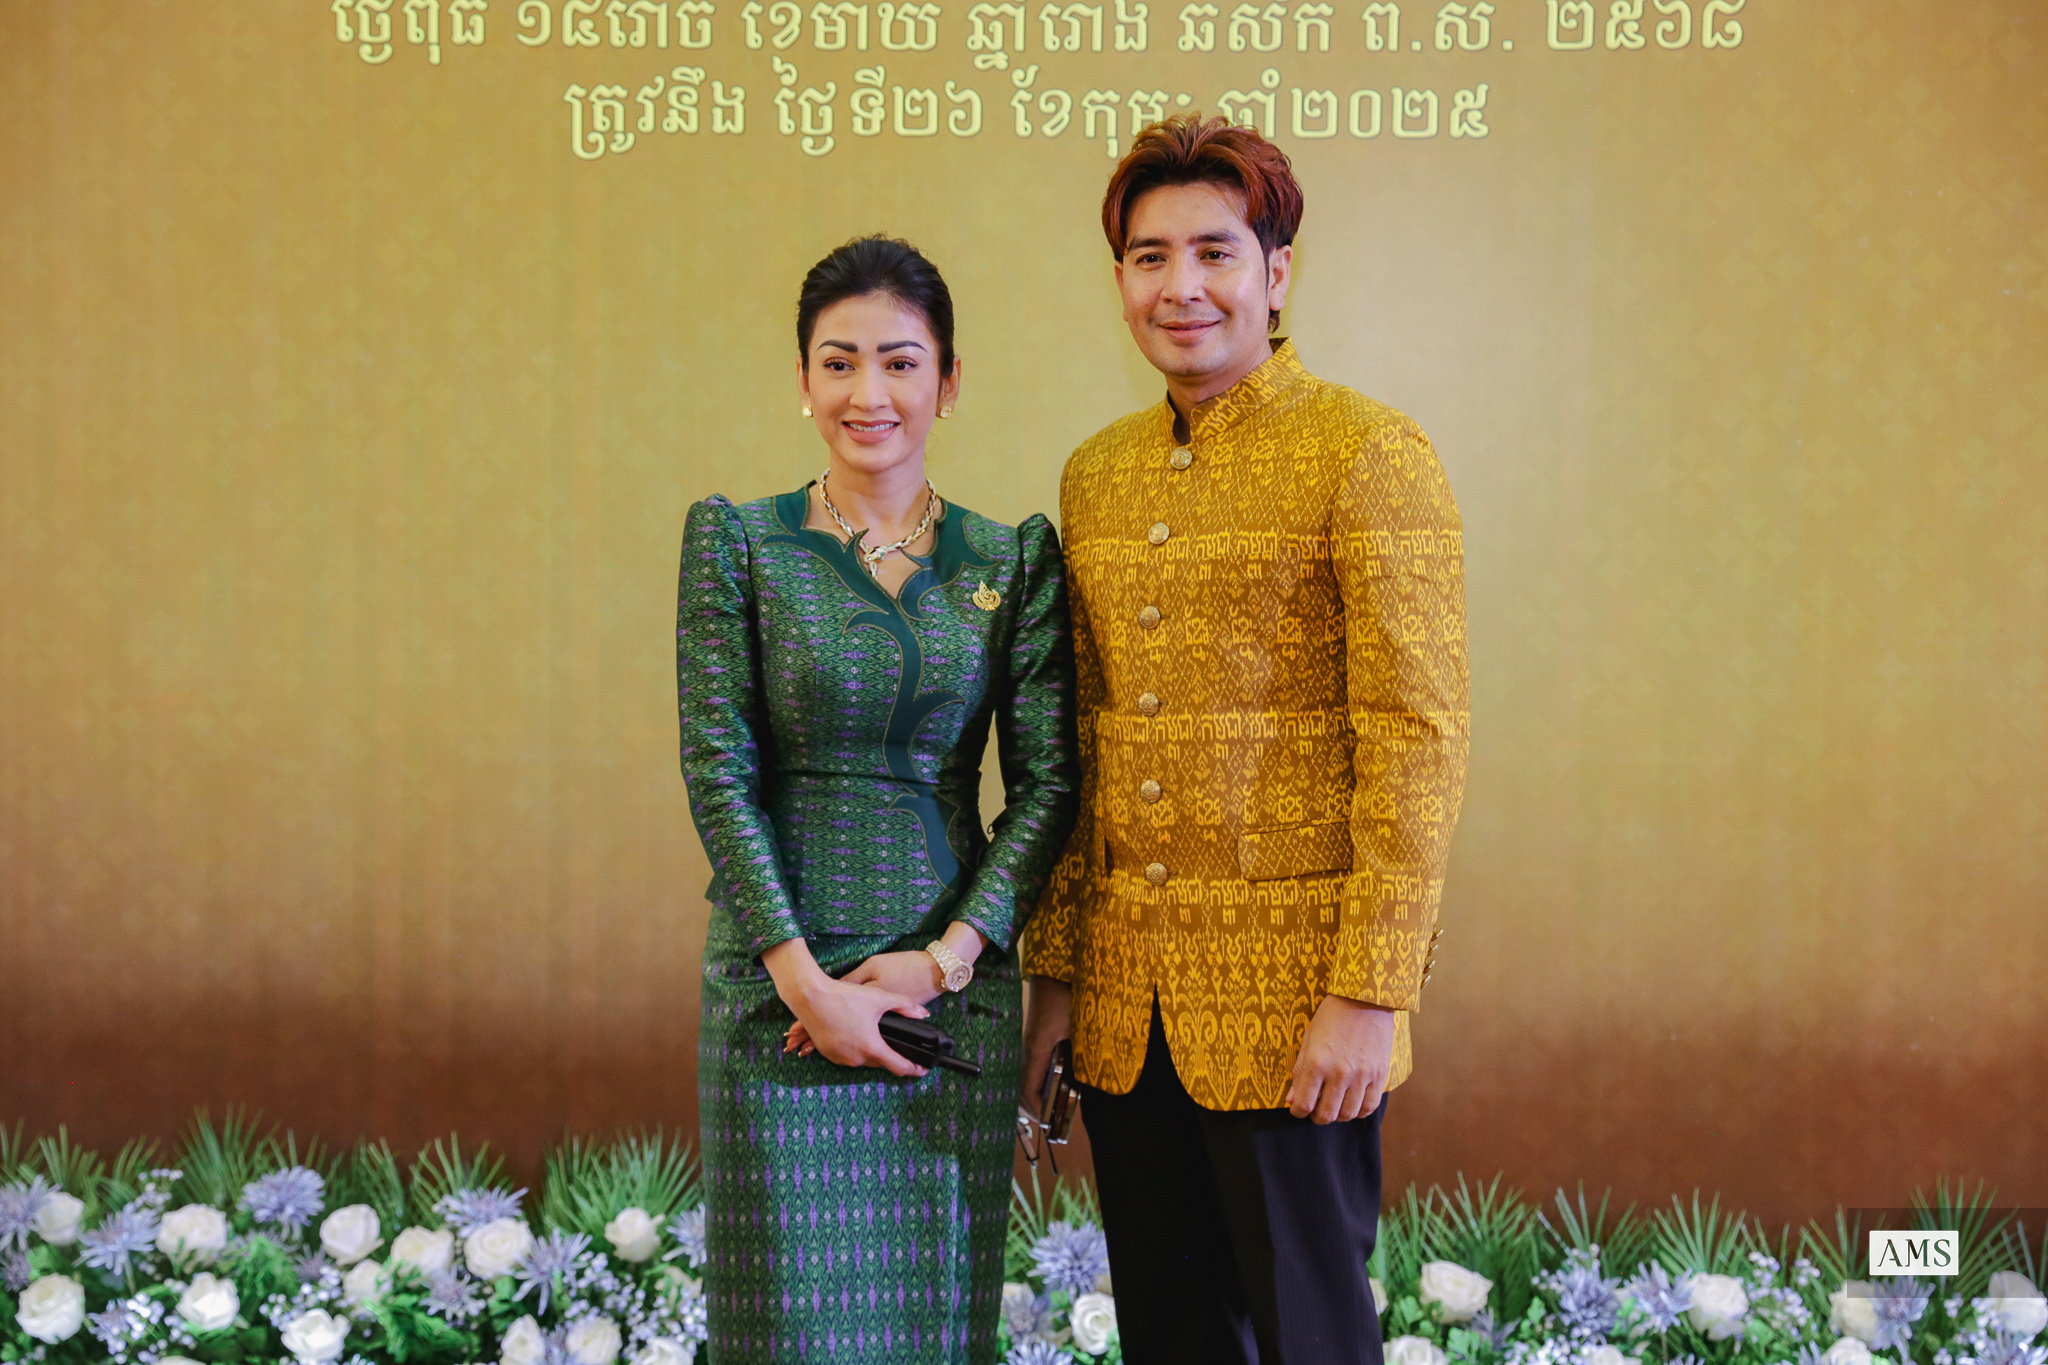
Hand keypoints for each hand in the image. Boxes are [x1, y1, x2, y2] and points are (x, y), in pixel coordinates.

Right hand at [762, 938, 929, 1077]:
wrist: (810, 997)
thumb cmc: (845, 997)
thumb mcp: (879, 997)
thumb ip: (904, 1005)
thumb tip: (923, 1013)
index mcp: (872, 1047)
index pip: (898, 1066)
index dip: (913, 1069)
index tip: (922, 1070)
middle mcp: (856, 1058)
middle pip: (880, 1061)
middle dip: (889, 1053)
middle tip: (896, 1042)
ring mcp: (840, 1058)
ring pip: (862, 1058)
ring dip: (870, 1050)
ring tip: (873, 1034)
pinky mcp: (827, 1053)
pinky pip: (847, 1055)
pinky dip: (854, 1048)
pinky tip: (855, 1034)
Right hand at [1021, 976, 1072, 1109]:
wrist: (1055, 969)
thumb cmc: (1067, 996)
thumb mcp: (1079, 1027)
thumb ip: (1084, 1053)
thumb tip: (1094, 1078)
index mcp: (1036, 1050)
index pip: (1029, 1089)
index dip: (1037, 1109)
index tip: (1049, 1122)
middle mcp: (1029, 1048)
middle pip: (1023, 1086)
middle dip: (1034, 1106)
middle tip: (1051, 1120)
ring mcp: (1030, 1042)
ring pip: (1028, 1076)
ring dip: (1036, 1093)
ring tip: (1053, 1106)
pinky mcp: (1035, 1036)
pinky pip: (1034, 1065)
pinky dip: (1040, 1079)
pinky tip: (1056, 1082)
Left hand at [1284, 994, 1396, 1123]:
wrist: (1364, 1000)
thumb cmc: (1331, 1017)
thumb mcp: (1308, 1040)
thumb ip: (1299, 1071)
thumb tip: (1291, 1100)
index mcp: (1316, 1063)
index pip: (1303, 1104)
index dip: (1297, 1111)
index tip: (1297, 1109)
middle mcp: (1339, 1074)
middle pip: (1326, 1114)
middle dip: (1317, 1118)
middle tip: (1315, 1111)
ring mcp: (1361, 1076)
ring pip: (1348, 1114)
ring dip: (1338, 1115)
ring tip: (1334, 1106)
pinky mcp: (1378, 1075)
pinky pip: (1369, 1106)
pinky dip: (1359, 1111)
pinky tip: (1353, 1104)